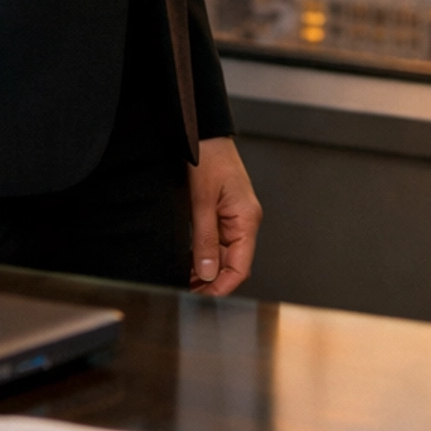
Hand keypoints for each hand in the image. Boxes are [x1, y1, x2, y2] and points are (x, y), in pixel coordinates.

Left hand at [189, 136, 260, 294]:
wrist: (203, 132)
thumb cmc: (208, 157)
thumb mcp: (202, 201)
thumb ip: (205, 239)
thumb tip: (207, 273)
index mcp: (247, 219)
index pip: (241, 267)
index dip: (222, 286)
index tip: (202, 298)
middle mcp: (244, 220)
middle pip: (233, 263)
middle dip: (211, 281)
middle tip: (186, 291)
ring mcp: (234, 217)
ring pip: (224, 254)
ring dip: (206, 269)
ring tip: (184, 280)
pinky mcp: (224, 212)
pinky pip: (218, 241)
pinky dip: (204, 254)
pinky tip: (188, 261)